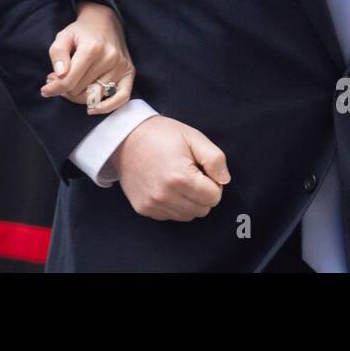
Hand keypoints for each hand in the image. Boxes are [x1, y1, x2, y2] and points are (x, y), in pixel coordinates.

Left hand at [41, 1, 133, 114]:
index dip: (54, 88)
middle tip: (57, 80)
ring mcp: (121, 66)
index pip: (69, 80)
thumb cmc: (81, 31)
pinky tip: (92, 109)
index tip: (45, 90)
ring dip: (78, 96)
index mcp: (92, 48)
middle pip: (80, 90)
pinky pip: (121, 97)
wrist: (105, 21)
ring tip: (70, 85)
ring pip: (94, 96)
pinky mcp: (129, 72)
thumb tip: (59, 76)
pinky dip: (107, 107)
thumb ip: (57, 55)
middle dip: (65, 89)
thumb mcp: (63, 37)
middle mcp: (109, 58)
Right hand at [109, 115, 228, 219]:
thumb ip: (215, 159)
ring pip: (187, 216)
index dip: (213, 183)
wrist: (124, 137)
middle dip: (203, 194)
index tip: (202, 170)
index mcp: (180, 178)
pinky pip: (169, 216)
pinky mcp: (143, 208)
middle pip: (202, 210)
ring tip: (177, 179)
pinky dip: (173, 205)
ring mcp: (152, 204)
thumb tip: (224, 180)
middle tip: (191, 174)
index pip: (214, 197)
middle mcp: (165, 195)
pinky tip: (165, 186)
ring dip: (188, 201)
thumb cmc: (161, 134)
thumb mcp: (193, 137)